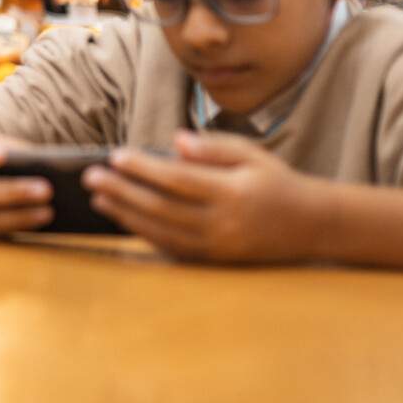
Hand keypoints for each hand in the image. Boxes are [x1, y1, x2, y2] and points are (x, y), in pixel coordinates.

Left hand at [83, 132, 322, 263]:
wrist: (310, 226)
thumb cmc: (276, 182)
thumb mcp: (252, 155)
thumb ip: (213, 148)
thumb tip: (175, 142)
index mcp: (232, 193)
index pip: (178, 179)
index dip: (144, 168)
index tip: (115, 156)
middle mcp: (223, 223)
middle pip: (162, 208)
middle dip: (123, 191)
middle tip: (91, 177)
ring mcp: (218, 246)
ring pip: (162, 232)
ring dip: (126, 215)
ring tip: (99, 197)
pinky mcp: (215, 260)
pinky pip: (173, 249)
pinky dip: (145, 234)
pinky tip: (124, 219)